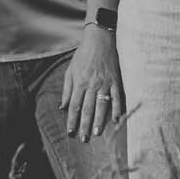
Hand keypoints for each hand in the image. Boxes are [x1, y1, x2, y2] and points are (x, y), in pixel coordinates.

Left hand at [61, 25, 125, 140]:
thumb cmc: (83, 54)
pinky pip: (117, 97)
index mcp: (79, 82)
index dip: (72, 120)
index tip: (71, 132)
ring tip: (96, 133)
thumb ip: (67, 89)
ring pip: (101, 105)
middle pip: (87, 109)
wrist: (100, 39)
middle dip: (84, 125)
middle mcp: (91, 85)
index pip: (74, 106)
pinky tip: (116, 120)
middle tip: (84, 139)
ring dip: (99, 120)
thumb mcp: (70, 70)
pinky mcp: (116, 80)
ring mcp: (105, 83)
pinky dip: (117, 109)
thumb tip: (63, 106)